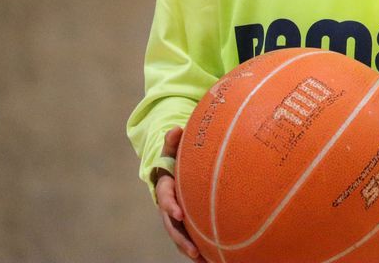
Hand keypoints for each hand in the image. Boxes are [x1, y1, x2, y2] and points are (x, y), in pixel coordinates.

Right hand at [154, 127, 207, 260]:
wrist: (174, 168)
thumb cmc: (176, 156)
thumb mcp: (173, 147)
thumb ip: (173, 140)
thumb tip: (175, 129)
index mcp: (165, 187)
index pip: (166, 197)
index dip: (170, 206)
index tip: (179, 213)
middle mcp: (168, 205)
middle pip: (172, 225)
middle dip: (181, 238)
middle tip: (193, 250)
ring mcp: (177, 216)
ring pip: (181, 236)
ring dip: (190, 249)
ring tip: (204, 261)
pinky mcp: (186, 223)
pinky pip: (192, 238)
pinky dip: (200, 250)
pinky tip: (213, 260)